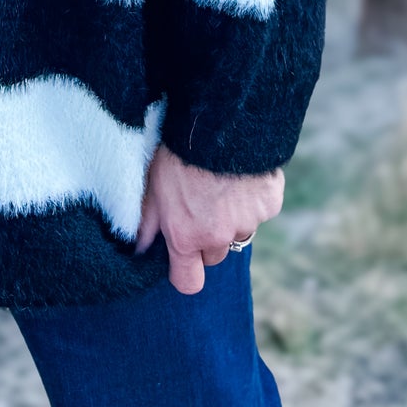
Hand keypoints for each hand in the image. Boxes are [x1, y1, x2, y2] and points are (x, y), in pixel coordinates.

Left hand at [134, 143, 283, 293]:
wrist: (217, 123)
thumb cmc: (177, 153)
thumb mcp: (151, 185)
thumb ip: (146, 222)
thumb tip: (138, 248)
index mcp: (186, 237)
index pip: (189, 282)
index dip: (186, 270)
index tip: (183, 254)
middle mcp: (218, 238)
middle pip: (215, 254)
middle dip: (209, 237)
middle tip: (201, 204)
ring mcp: (247, 222)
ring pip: (240, 231)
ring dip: (233, 217)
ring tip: (222, 184)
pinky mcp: (269, 205)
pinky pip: (261, 210)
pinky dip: (254, 198)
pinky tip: (243, 175)